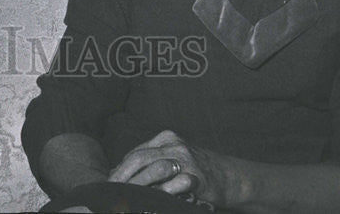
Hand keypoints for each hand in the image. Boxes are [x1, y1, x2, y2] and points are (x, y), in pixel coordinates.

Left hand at [108, 129, 226, 206]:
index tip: (108, 182)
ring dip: (136, 185)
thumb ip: (153, 164)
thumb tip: (122, 176)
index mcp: (165, 138)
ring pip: (151, 169)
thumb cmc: (197, 172)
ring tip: (124, 196)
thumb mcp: (175, 161)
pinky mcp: (194, 174)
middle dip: (121, 176)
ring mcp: (184, 157)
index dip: (120, 169)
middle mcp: (173, 143)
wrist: (230, 178)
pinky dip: (158, 193)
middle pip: (139, 158)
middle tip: (111, 190)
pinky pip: (171, 184)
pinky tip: (149, 201)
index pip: (135, 153)